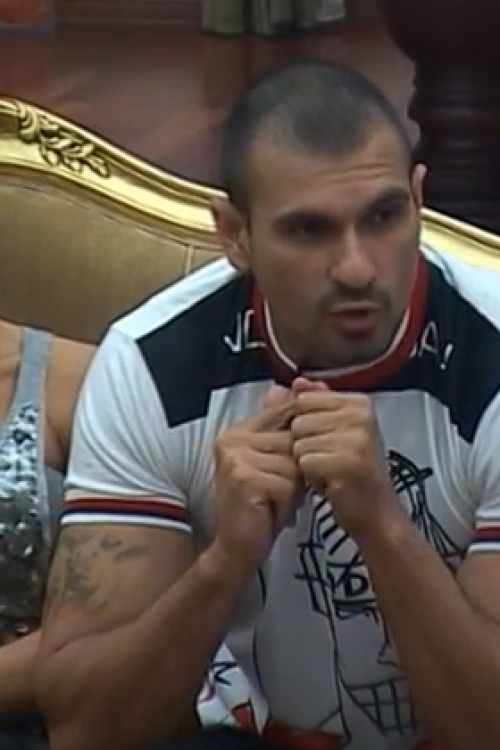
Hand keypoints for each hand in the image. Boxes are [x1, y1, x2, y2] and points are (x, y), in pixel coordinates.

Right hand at [212, 386, 298, 576]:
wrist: (236, 548)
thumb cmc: (260, 507)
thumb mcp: (275, 465)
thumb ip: (281, 431)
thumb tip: (287, 387)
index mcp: (238, 431)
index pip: (284, 414)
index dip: (302, 438)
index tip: (298, 464)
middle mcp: (233, 439)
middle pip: (294, 440)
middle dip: (297, 471)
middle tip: (279, 492)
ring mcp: (236, 458)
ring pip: (294, 464)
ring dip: (294, 489)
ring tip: (275, 502)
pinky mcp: (244, 479)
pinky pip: (288, 484)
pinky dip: (288, 503)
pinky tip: (271, 513)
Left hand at [291, 378, 397, 539]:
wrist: (376, 514)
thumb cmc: (353, 474)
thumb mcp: (336, 432)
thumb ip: (314, 404)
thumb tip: (295, 382)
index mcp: (360, 403)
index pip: (304, 400)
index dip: (306, 426)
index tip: (328, 442)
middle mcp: (361, 416)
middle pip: (298, 421)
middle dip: (305, 445)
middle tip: (330, 460)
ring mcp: (356, 438)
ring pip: (298, 442)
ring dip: (307, 462)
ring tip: (330, 471)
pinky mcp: (346, 462)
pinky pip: (304, 462)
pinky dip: (311, 477)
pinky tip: (330, 483)